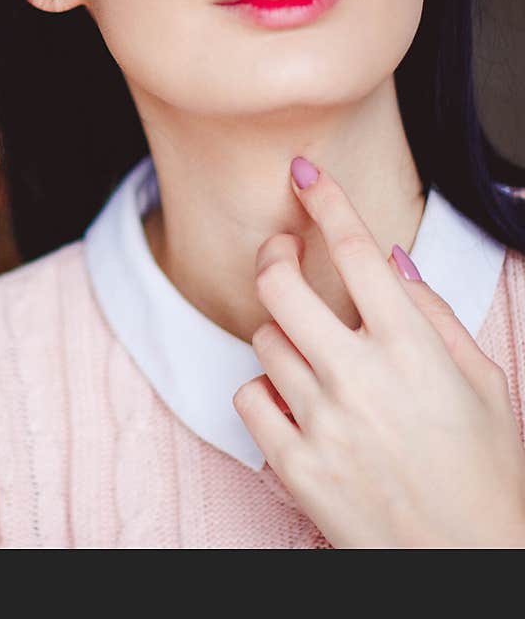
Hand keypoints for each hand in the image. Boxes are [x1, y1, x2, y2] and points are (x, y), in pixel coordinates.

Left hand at [232, 156, 524, 547]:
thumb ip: (434, 314)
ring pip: (263, 341)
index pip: (356, 251)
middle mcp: (358, 377)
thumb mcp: (484, 383)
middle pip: (280, 285)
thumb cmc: (484, 472)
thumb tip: (391, 259)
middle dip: (274, 254)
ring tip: (313, 357)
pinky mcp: (292, 462)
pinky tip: (296, 404)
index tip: (302, 174)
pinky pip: (249, 398)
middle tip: (280, 250)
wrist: (465, 560)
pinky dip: (266, 392)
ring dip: (282, 336)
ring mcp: (320, 421)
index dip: (325, 202)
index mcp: (412, 349)